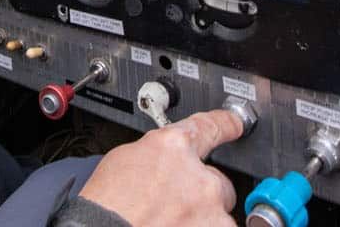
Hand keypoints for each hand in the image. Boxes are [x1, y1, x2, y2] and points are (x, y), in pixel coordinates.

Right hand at [78, 110, 242, 226]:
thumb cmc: (104, 207)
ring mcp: (210, 211)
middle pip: (217, 181)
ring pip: (219, 212)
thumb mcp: (122, 162)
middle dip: (201, 193)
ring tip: (170, 223)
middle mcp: (199, 177)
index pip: (210, 126)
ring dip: (202, 217)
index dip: (225, 123)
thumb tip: (165, 161)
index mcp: (173, 147)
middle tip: (174, 206)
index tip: (235, 122)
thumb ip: (156, 156)